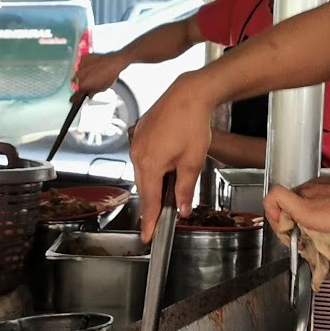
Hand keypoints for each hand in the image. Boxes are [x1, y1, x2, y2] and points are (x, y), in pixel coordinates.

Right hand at [72, 51, 125, 95]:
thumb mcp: (102, 88)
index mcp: (83, 85)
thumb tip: (89, 94)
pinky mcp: (82, 58)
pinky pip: (79, 63)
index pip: (76, 94)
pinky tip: (89, 65)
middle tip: (87, 81)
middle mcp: (78, 76)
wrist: (114, 63)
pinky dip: (83, 65)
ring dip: (81, 73)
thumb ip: (93, 92)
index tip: (76, 97)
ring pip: (76, 72)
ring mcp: (79, 66)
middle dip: (79, 83)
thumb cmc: (109, 75)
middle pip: (74, 82)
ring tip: (90, 72)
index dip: (76, 96)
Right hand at [129, 74, 213, 238]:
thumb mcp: (192, 163)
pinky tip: (166, 165)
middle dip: (153, 202)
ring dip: (154, 182)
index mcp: (149, 164)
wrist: (189, 94)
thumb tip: (182, 209)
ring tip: (170, 186)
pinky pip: (143, 156)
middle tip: (161, 218)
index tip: (148, 236)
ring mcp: (137, 142)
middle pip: (144, 187)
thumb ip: (184, 190)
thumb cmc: (192, 125)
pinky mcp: (140, 132)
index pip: (148, 201)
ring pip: (143, 172)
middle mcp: (137, 154)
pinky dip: (153, 166)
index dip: (149, 221)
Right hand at [264, 177, 329, 239]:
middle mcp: (318, 188)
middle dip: (296, 226)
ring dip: (313, 226)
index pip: (279, 202)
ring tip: (320, 240)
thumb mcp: (303, 208)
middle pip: (297, 208)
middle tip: (304, 242)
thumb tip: (269, 202)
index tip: (287, 236)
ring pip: (315, 211)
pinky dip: (329, 224)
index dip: (279, 221)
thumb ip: (282, 201)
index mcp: (304, 189)